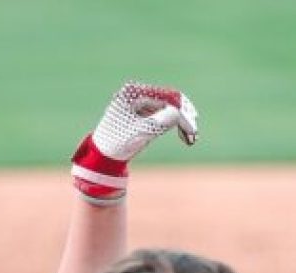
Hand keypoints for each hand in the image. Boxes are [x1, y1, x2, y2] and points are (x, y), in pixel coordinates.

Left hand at [72, 82, 197, 203]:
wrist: (100, 158)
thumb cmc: (116, 144)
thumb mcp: (139, 133)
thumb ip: (159, 122)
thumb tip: (178, 112)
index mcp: (132, 92)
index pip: (165, 97)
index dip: (182, 112)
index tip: (192, 128)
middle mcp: (137, 92)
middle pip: (169, 100)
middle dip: (184, 117)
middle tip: (194, 134)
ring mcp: (140, 101)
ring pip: (168, 108)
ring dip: (181, 122)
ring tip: (191, 138)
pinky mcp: (143, 112)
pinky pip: (163, 114)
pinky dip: (173, 124)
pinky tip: (184, 136)